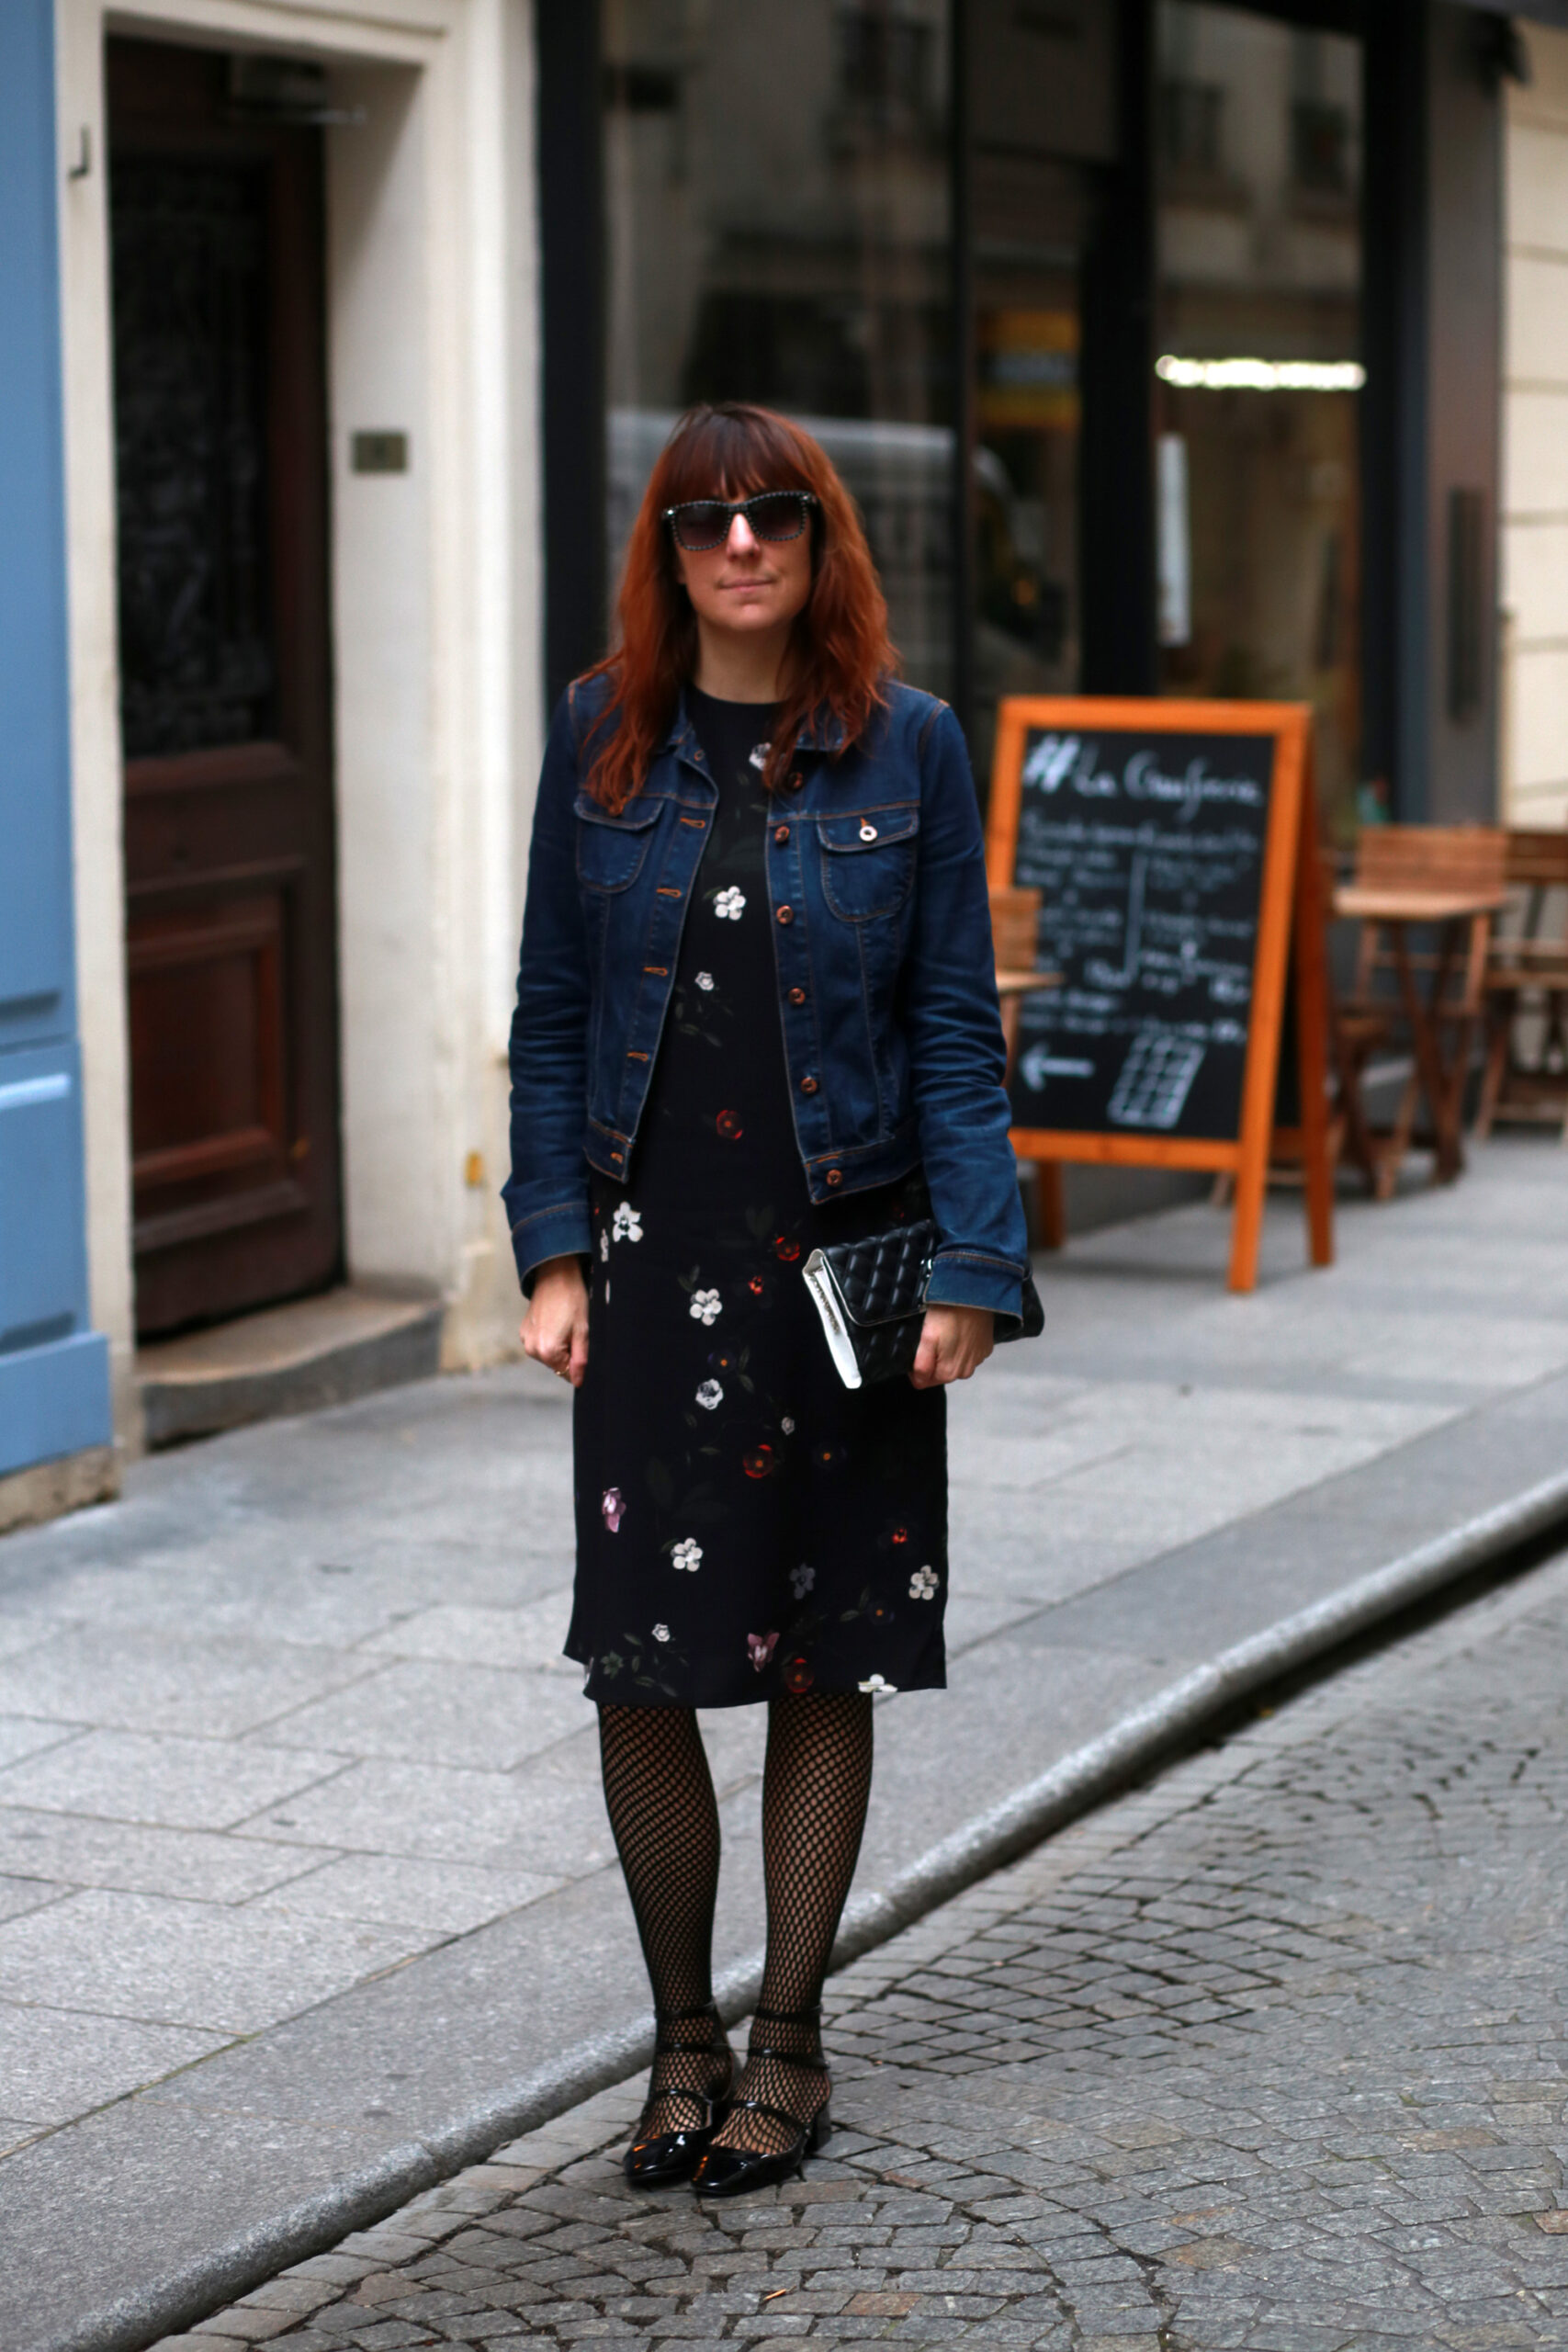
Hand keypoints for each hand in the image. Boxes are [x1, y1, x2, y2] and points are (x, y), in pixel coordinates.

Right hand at [520, 1257, 589, 1386]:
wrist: (555, 1277)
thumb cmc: (572, 1300)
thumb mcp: (583, 1332)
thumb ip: (581, 1360)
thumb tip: (579, 1381)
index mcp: (547, 1351)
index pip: (567, 1374)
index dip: (578, 1362)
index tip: (581, 1344)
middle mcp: (532, 1349)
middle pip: (557, 1365)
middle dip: (568, 1354)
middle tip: (573, 1331)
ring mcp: (526, 1340)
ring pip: (549, 1355)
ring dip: (559, 1346)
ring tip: (564, 1324)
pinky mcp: (524, 1332)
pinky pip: (540, 1344)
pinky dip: (550, 1338)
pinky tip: (555, 1321)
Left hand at [910, 1303, 993, 1388]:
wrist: (974, 1295)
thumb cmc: (948, 1314)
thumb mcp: (927, 1338)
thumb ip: (921, 1365)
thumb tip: (918, 1381)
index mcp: (948, 1372)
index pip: (925, 1382)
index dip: (916, 1368)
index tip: (918, 1349)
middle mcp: (965, 1372)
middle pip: (940, 1373)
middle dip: (933, 1360)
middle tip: (932, 1337)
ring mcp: (977, 1360)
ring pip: (954, 1363)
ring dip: (948, 1353)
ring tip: (946, 1332)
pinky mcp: (985, 1348)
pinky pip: (968, 1354)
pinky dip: (962, 1346)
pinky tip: (959, 1331)